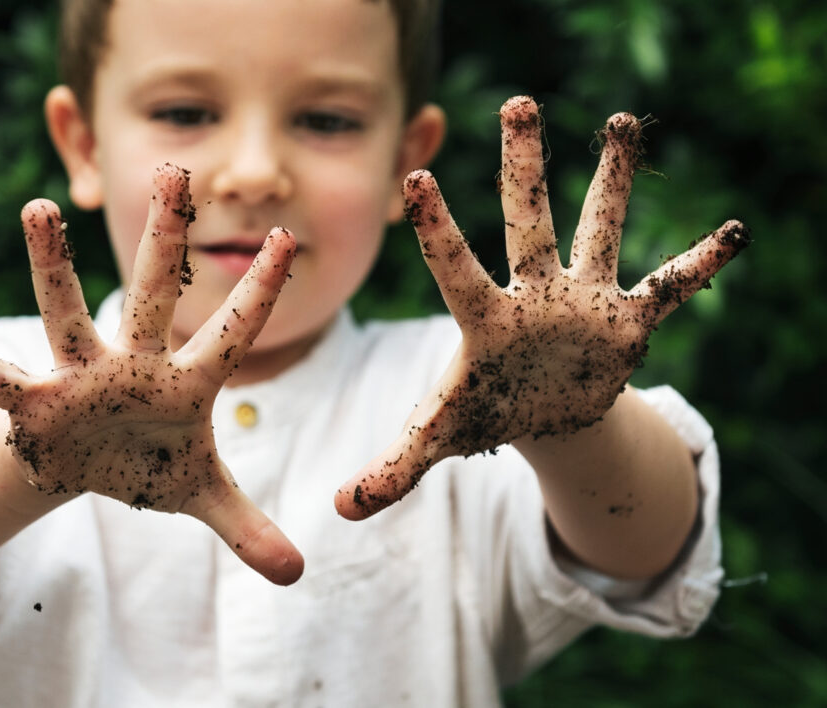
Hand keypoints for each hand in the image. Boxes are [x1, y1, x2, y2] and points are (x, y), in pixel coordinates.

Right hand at [0, 164, 303, 583]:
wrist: (88, 469)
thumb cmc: (150, 466)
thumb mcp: (202, 497)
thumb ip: (248, 527)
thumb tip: (297, 576)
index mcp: (184, 384)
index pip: (232, 333)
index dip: (260, 292)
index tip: (291, 239)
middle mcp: (134, 366)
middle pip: (152, 295)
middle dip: (166, 240)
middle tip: (176, 172)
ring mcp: (82, 378)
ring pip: (68, 314)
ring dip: (53, 266)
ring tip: (37, 208)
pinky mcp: (37, 404)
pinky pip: (1, 382)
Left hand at [336, 96, 749, 519]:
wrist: (542, 414)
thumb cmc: (485, 413)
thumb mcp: (440, 438)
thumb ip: (392, 468)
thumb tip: (338, 510)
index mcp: (485, 320)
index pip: (455, 268)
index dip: (438, 228)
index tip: (417, 176)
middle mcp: (533, 295)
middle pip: (527, 222)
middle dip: (524, 167)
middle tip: (517, 103)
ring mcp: (582, 301)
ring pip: (599, 230)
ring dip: (612, 182)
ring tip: (621, 122)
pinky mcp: (625, 321)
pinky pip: (670, 288)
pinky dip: (701, 265)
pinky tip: (734, 231)